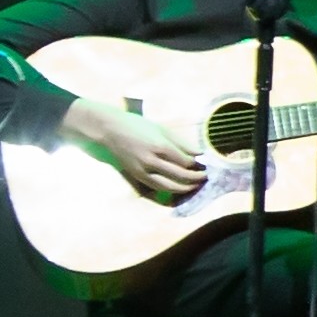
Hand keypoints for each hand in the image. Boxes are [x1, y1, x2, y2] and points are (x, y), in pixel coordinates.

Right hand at [78, 101, 204, 195]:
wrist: (110, 130)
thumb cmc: (138, 125)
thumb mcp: (162, 129)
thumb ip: (182, 143)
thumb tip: (200, 153)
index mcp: (160, 147)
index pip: (186, 162)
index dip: (198, 165)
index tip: (206, 164)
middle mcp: (152, 161)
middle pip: (181, 176)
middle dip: (196, 178)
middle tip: (206, 177)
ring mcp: (143, 171)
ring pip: (169, 186)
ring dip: (185, 188)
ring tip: (196, 185)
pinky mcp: (137, 177)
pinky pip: (157, 188)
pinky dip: (170, 190)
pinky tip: (179, 188)